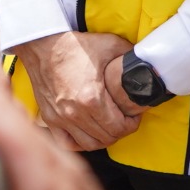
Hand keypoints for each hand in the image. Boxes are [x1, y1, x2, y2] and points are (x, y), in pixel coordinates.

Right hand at [18, 31, 139, 151]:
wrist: (43, 45)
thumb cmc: (75, 46)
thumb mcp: (110, 44)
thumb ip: (130, 55)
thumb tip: (146, 64)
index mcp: (92, 98)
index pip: (119, 128)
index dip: (132, 125)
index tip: (134, 117)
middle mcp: (75, 113)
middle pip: (106, 138)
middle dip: (120, 132)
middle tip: (125, 121)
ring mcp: (60, 118)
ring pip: (89, 144)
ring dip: (102, 139)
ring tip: (109, 127)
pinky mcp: (49, 118)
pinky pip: (67, 143)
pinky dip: (80, 142)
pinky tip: (88, 133)